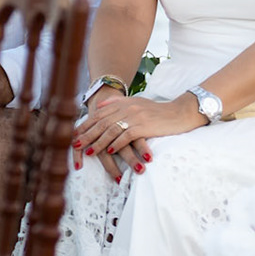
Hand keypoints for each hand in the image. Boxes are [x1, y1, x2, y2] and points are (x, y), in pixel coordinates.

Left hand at [74, 92, 203, 177]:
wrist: (180, 112)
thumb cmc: (157, 111)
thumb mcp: (137, 102)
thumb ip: (118, 103)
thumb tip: (100, 106)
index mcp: (123, 103)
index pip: (99, 114)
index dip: (86, 125)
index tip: (74, 135)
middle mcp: (126, 108)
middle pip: (102, 123)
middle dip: (87, 135)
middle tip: (75, 145)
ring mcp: (135, 116)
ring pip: (111, 130)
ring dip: (99, 143)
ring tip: (90, 152)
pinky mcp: (144, 126)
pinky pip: (126, 136)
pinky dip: (117, 144)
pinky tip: (110, 152)